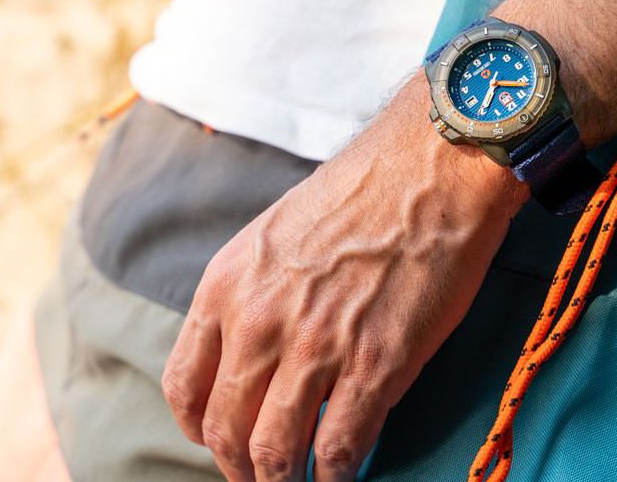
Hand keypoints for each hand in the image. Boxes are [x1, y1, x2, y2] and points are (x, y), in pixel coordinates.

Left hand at [161, 73, 528, 481]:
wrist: (432, 165)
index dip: (200, 427)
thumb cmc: (366, 188)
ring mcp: (317, 346)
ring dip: (282, 480)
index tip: (221, 437)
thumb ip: (256, 291)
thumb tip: (259, 346)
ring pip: (274, 452)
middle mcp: (260, 320)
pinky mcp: (376, 364)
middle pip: (225, 431)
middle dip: (240, 467)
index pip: (184, 386)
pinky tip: (342, 473)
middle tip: (260, 476)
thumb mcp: (278, 230)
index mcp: (228, 284)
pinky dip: (336, 474)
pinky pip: (339, 447)